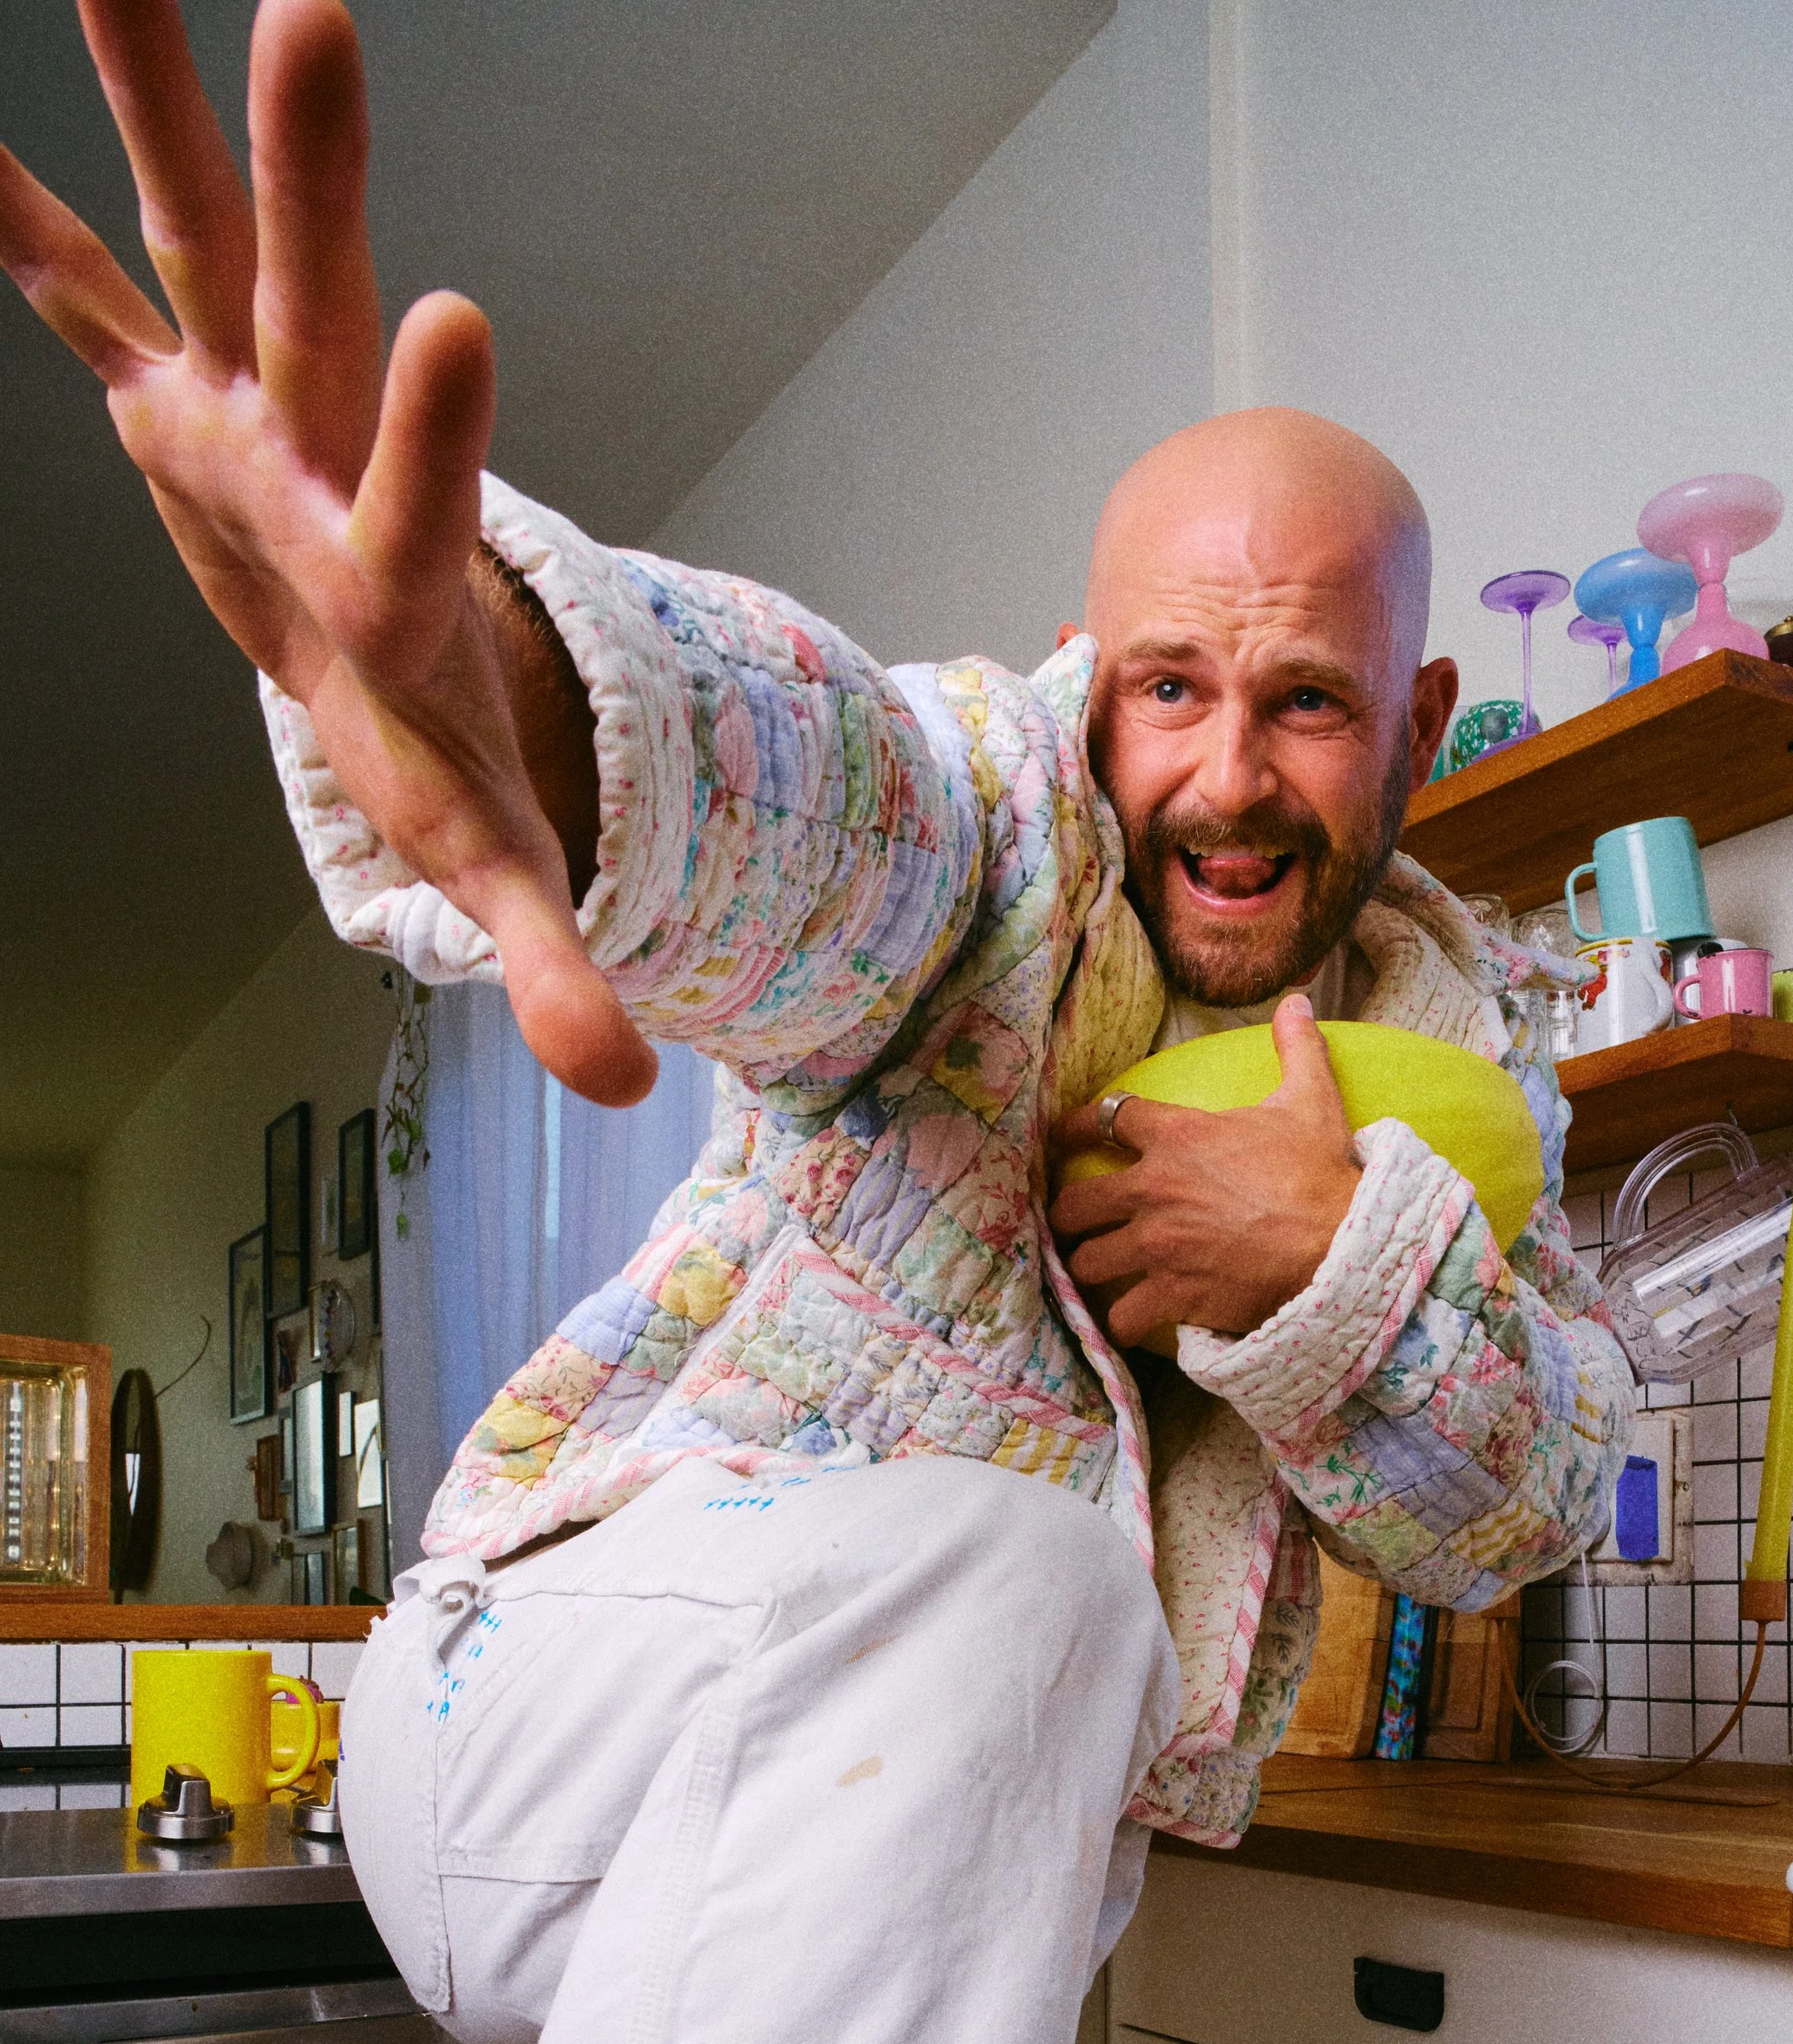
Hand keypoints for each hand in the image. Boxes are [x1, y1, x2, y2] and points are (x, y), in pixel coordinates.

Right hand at [0, 0, 653, 1106]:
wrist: (395, 647)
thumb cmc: (442, 745)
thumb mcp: (494, 857)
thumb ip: (556, 957)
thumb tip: (629, 1085)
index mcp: (396, 572)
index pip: (429, 498)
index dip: (441, 428)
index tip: (462, 314)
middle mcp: (324, 452)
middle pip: (321, 309)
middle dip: (309, 173)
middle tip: (314, 5)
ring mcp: (244, 407)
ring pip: (197, 233)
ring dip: (151, 95)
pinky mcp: (170, 395)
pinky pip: (77, 291)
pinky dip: (15, 221)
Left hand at [1048, 992, 1361, 1345]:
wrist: (1341, 1247)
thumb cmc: (1321, 1174)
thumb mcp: (1310, 1101)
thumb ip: (1295, 1048)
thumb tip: (1297, 1001)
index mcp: (1178, 1136)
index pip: (1105, 1118)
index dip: (1076, 1127)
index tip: (1061, 1138)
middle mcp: (1154, 1190)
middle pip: (1074, 1203)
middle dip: (1070, 1215)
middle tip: (1079, 1223)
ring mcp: (1158, 1246)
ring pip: (1087, 1263)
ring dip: (1092, 1268)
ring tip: (1102, 1272)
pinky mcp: (1171, 1294)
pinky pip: (1122, 1317)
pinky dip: (1124, 1321)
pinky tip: (1132, 1319)